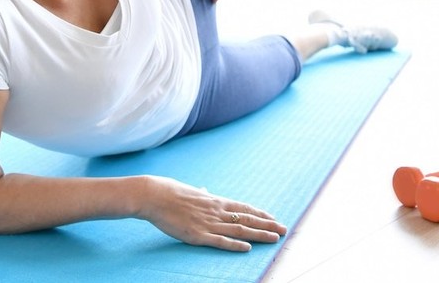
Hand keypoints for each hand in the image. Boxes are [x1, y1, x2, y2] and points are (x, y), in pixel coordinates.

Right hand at [137, 176, 286, 251]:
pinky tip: (247, 248)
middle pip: (247, 219)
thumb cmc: (169, 192)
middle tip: (284, 229)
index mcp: (215, 200)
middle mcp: (216, 211)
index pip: (244, 207)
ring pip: (239, 230)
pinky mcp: (197, 235)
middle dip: (267, 225)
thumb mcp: (190, 190)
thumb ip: (200, 194)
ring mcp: (208, 223)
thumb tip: (204, 190)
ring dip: (258, 235)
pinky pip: (220, 241)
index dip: (260, 214)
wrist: (154, 195)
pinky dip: (235, 245)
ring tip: (274, 239)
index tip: (273, 218)